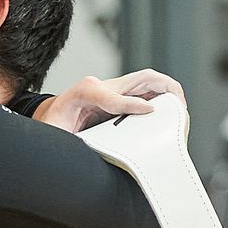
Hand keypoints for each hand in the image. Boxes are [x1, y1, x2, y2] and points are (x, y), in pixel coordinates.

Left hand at [36, 69, 186, 133]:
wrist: (47, 118)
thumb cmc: (50, 127)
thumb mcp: (54, 134)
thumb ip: (67, 138)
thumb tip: (87, 150)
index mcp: (84, 92)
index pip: (113, 95)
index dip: (132, 104)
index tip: (150, 112)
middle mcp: (101, 86)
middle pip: (141, 78)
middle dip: (165, 87)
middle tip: (179, 106)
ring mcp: (112, 90)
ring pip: (147, 83)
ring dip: (167, 92)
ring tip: (180, 109)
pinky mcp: (118, 98)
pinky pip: (145, 94)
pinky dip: (161, 100)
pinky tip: (168, 113)